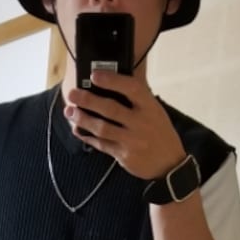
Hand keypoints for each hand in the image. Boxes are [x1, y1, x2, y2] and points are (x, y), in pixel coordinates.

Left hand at [64, 71, 185, 181]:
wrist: (169, 164)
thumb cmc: (159, 133)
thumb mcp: (155, 112)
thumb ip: (138, 100)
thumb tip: (111, 83)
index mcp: (150, 107)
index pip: (131, 89)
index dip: (112, 81)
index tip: (94, 75)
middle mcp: (141, 123)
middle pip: (110, 109)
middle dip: (88, 100)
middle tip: (72, 94)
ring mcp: (132, 141)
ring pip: (102, 128)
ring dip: (83, 119)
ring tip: (70, 112)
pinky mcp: (124, 156)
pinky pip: (102, 144)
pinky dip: (88, 137)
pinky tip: (78, 130)